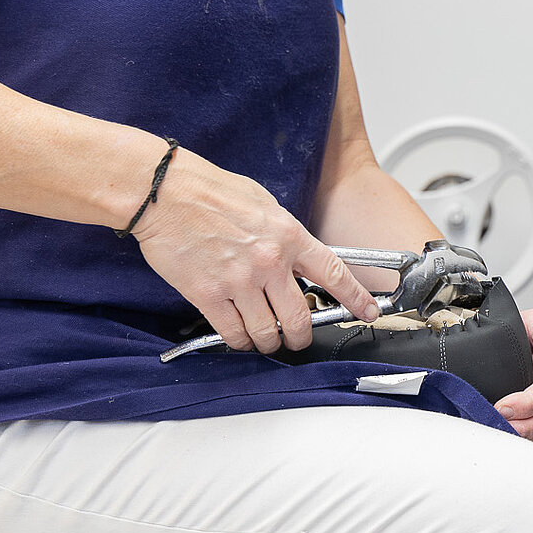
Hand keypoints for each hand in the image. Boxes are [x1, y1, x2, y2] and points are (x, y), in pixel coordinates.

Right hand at [131, 145, 377, 354]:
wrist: (165, 192)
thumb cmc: (209, 190)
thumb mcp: (263, 202)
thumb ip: (284, 233)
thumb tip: (297, 257)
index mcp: (288, 235)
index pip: (334, 273)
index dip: (355, 298)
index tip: (367, 313)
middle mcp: (269, 261)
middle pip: (300, 318)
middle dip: (301, 336)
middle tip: (297, 338)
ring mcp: (239, 281)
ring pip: (267, 333)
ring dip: (268, 342)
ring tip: (264, 338)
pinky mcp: (209, 295)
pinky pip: (233, 333)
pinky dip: (239, 341)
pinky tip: (238, 335)